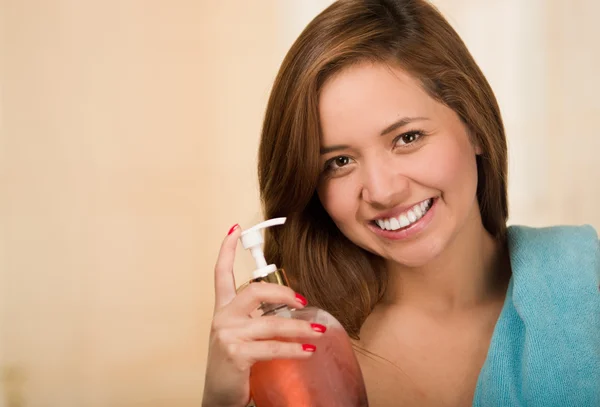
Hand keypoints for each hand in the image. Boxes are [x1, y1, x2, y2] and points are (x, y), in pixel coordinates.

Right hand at [201, 224, 324, 406]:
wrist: (219, 398)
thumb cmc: (233, 366)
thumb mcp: (239, 337)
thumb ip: (255, 320)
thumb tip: (291, 311)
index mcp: (223, 310)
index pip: (221, 274)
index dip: (227, 249)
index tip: (235, 229)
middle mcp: (222, 318)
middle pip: (254, 290)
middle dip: (283, 292)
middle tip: (303, 302)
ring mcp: (228, 335)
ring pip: (271, 322)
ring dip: (300, 328)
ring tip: (319, 332)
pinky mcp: (236, 353)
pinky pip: (273, 346)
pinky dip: (294, 349)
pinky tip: (308, 351)